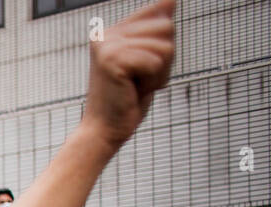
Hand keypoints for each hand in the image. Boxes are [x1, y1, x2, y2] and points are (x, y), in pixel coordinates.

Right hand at [80, 0, 174, 150]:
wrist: (103, 132)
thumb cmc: (125, 101)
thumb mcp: (145, 59)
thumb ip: (155, 30)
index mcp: (112, 31)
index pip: (161, 12)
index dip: (163, 41)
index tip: (142, 66)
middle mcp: (106, 34)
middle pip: (167, 27)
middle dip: (164, 58)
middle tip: (140, 79)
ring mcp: (107, 45)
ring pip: (165, 45)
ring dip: (160, 71)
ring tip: (136, 85)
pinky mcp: (112, 59)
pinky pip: (157, 61)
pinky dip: (153, 80)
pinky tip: (132, 90)